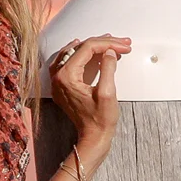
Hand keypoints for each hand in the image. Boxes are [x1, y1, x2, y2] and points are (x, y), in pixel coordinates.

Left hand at [48, 34, 131, 162]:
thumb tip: (109, 52)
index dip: (108, 44)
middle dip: (103, 44)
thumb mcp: (107, 92)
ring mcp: (58, 82)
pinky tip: (87, 51)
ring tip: (109, 43)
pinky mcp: (63, 87)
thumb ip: (107, 68)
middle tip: (121, 43)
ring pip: (73, 53)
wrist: (93, 137)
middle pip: (80, 49)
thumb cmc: (99, 120)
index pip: (87, 49)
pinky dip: (81, 55)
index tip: (123, 46)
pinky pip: (69, 62)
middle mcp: (58, 78)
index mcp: (66, 77)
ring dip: (92, 47)